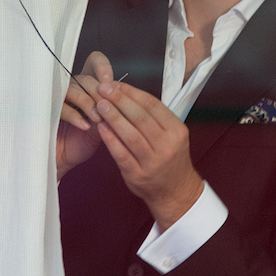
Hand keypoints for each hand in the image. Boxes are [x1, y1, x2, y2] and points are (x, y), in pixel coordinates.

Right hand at [56, 52, 113, 180]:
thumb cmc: (86, 139)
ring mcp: (59, 96)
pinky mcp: (48, 108)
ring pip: (74, 89)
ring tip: (98, 120)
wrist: (66, 157)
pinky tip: (85, 126)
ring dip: (88, 104)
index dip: (102, 66)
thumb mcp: (104, 124)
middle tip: (107, 109)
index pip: (95, 62)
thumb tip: (125, 101)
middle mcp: (74, 85)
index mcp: (88, 84)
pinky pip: (61, 106)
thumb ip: (112, 110)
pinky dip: (75, 116)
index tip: (110, 81)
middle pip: (86, 78)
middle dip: (98, 93)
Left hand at [95, 81, 203, 230]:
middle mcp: (167, 146)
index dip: (131, 92)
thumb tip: (124, 91)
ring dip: (112, 117)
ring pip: (130, 134)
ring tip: (99, 104)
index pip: (152, 105)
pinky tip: (100, 127)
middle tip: (103, 88)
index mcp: (176, 131)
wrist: (175, 191)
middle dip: (119, 100)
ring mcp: (153, 162)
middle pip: (140, 117)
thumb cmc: (169, 156)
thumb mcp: (171, 134)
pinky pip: (121, 154)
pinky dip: (110, 139)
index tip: (115, 83)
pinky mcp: (138, 175)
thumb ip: (153, 115)